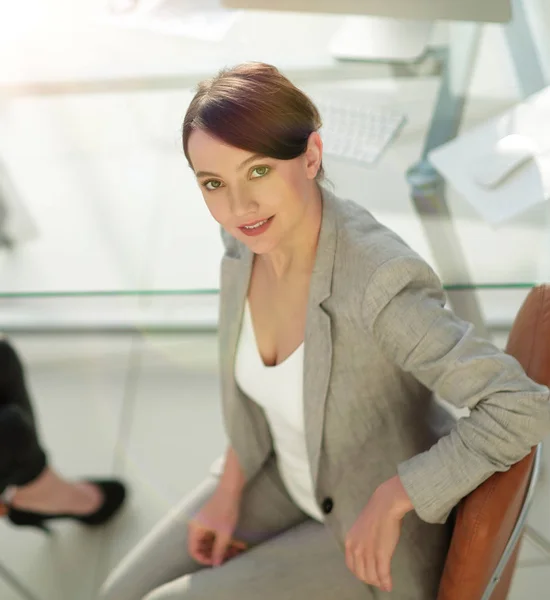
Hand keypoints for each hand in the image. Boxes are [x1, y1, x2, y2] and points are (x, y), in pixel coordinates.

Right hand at [188, 485, 246, 566]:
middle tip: (231, 558)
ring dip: (225, 547)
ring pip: (213, 541)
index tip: (217, 562)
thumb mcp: (224, 532)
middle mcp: (198, 526)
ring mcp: (206, 523)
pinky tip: (240, 544)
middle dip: (217, 553)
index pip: (194, 550)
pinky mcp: (214, 520)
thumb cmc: (226, 508)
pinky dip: (227, 539)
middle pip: (204, 546)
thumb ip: (219, 549)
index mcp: (195, 529)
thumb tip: (216, 565)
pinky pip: (218, 534)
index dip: (204, 559)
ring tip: (238, 551)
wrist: (231, 487)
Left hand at [345, 475, 412, 591]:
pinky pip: (383, 574)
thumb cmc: (377, 513)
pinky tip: (389, 585)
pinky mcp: (381, 554)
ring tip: (385, 584)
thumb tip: (368, 553)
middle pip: (361, 574)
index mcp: (350, 542)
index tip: (368, 575)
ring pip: (372, 576)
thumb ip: (361, 541)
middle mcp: (356, 549)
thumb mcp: (361, 528)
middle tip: (378, 582)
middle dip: (370, 580)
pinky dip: (386, 582)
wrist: (385, 503)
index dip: (360, 573)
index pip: (352, 566)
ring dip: (379, 582)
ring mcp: (368, 552)